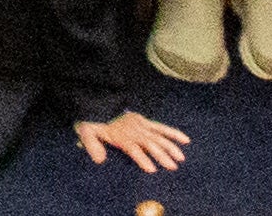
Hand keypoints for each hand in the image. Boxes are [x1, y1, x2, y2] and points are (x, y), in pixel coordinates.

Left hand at [75, 110, 192, 174]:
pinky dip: (173, 133)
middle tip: (172, 167)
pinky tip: (185, 140)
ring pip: (158, 136)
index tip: (152, 170)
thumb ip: (91, 145)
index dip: (142, 158)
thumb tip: (100, 161)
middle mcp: (133, 129)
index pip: (133, 148)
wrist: (97, 102)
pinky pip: (161, 127)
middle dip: (161, 155)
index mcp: (120, 134)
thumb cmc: (92, 121)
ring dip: (170, 146)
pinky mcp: (145, 121)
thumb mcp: (86, 131)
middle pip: (150, 143)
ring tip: (181, 158)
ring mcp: (140, 124)